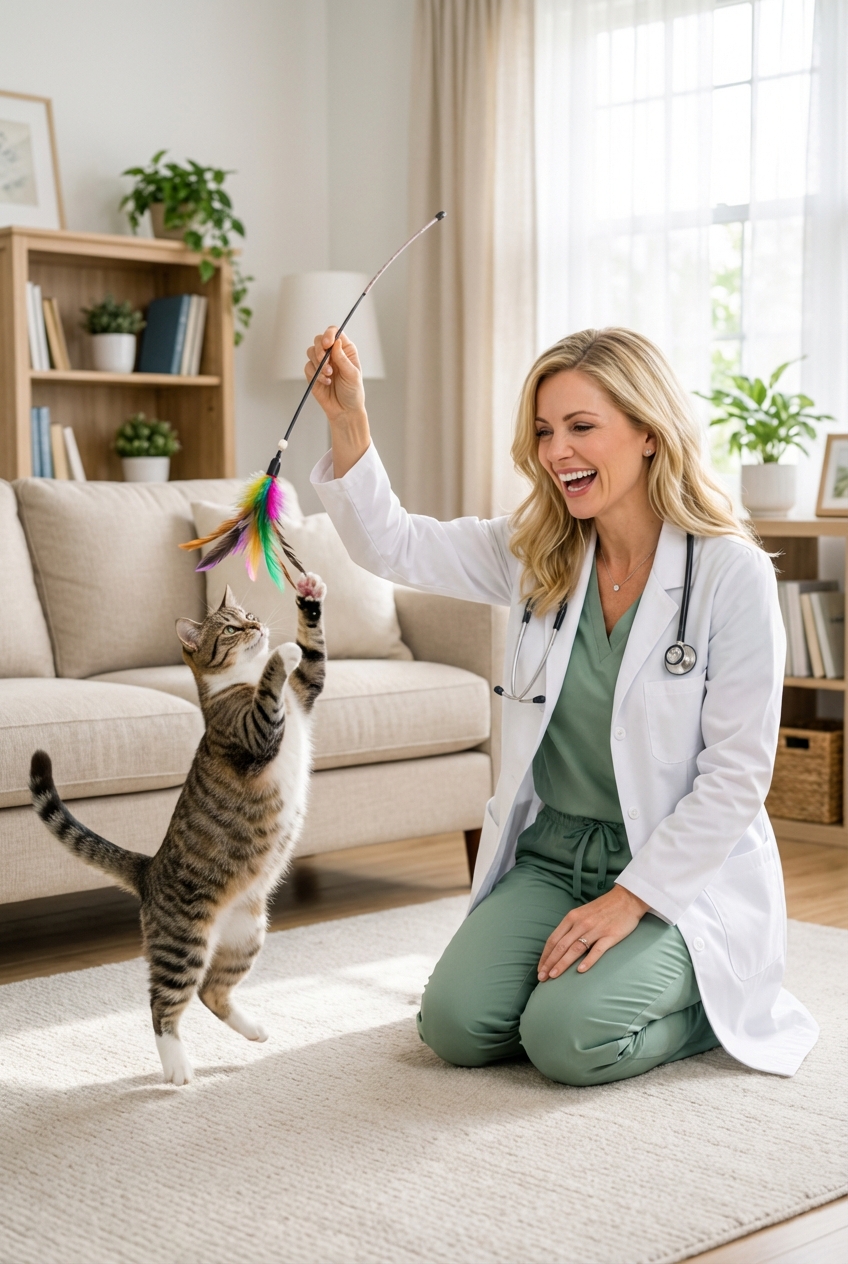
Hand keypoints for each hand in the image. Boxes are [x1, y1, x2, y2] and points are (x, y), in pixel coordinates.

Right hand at [305, 327, 370, 477]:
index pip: (334, 333)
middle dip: (320, 351)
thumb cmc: (353, 392)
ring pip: (311, 352)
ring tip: (329, 376)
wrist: (344, 411)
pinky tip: (325, 383)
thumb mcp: (352, 374)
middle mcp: (332, 354)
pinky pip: (307, 367)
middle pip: (319, 340)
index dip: (329, 334)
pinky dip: (315, 375)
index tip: (327, 344)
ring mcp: (321, 363)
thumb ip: (342, 358)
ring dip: (318, 364)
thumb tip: (335, 342)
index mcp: (345, 350)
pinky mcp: (313, 373)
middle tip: (327, 365)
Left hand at [537, 885, 649, 978]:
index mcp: (572, 917)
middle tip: (542, 977)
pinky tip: (580, 971)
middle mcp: (581, 923)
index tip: (540, 969)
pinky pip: (597, 950)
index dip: (545, 955)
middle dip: (549, 963)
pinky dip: (588, 960)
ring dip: (563, 963)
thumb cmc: (603, 907)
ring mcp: (596, 930)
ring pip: (575, 949)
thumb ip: (571, 927)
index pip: (553, 939)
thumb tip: (558, 946)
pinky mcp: (610, 935)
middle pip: (561, 946)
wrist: (627, 898)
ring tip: (554, 976)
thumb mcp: (582, 913)